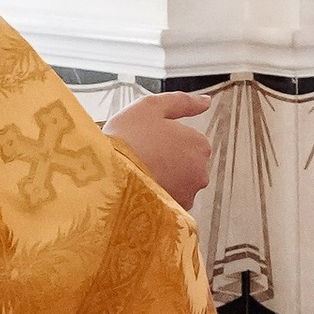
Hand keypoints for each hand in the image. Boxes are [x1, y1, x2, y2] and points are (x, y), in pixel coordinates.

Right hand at [108, 89, 212, 206]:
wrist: (107, 178)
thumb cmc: (127, 139)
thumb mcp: (152, 107)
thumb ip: (183, 102)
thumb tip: (205, 101)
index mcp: (200, 144)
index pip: (188, 138)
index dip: (164, 137)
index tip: (146, 139)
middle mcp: (201, 172)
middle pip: (185, 162)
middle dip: (167, 159)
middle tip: (141, 155)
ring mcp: (189, 194)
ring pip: (177, 182)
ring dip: (163, 178)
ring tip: (139, 173)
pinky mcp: (174, 212)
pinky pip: (168, 200)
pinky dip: (157, 195)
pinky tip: (140, 189)